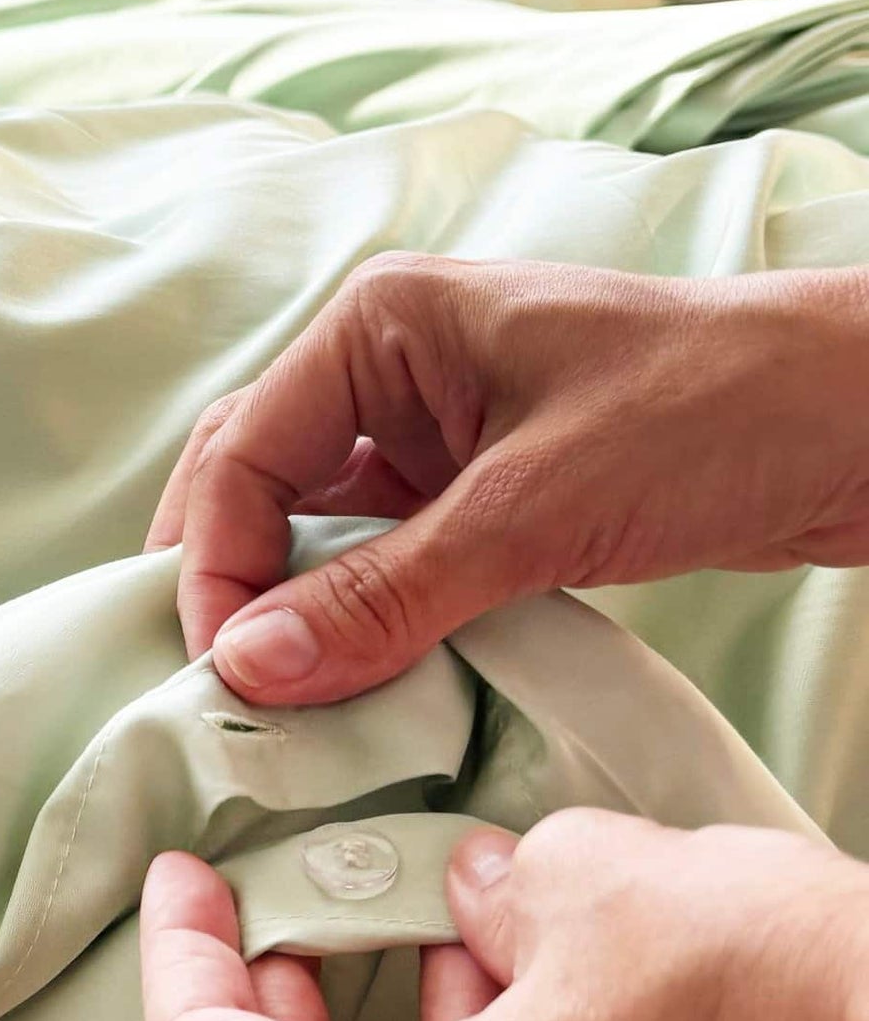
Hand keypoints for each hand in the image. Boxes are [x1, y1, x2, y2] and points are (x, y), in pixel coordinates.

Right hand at [147, 257, 868, 703]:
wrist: (864, 421)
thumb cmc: (713, 411)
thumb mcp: (535, 509)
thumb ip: (387, 593)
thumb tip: (252, 668)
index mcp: (381, 325)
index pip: (242, 452)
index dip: (216, 563)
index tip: (222, 670)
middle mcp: (390, 368)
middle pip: (257, 480)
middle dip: (230, 578)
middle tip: (216, 684)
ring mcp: (435, 430)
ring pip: (318, 526)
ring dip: (294, 605)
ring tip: (276, 695)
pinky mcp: (481, 490)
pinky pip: (386, 557)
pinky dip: (362, 616)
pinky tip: (355, 677)